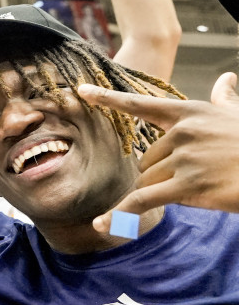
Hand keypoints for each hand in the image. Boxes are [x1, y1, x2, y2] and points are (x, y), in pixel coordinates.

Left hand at [78, 74, 238, 224]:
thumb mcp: (237, 117)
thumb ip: (225, 100)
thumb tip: (227, 79)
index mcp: (189, 113)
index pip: (141, 105)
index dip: (109, 98)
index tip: (81, 92)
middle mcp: (183, 132)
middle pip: (145, 160)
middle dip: (161, 175)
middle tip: (196, 176)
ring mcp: (185, 158)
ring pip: (146, 181)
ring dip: (163, 191)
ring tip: (200, 187)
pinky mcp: (187, 185)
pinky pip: (142, 201)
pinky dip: (121, 214)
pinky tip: (104, 225)